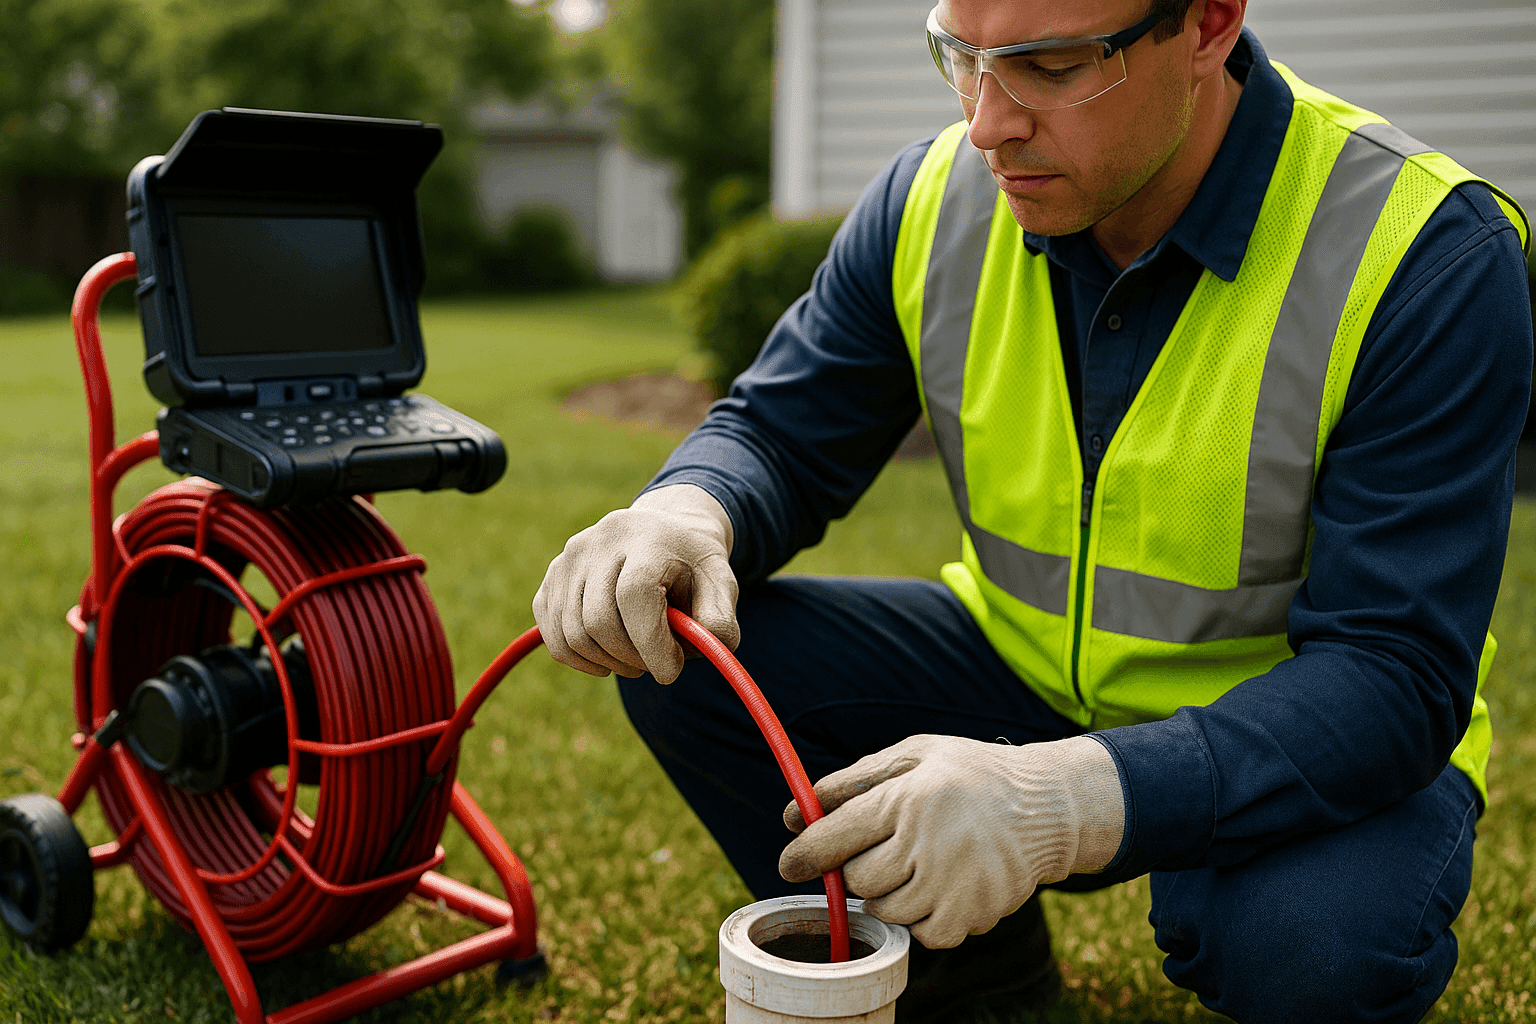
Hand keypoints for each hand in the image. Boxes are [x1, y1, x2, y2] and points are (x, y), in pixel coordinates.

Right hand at [533, 484, 738, 682]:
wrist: (663, 531)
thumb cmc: (693, 566)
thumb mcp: (720, 584)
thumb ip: (718, 620)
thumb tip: (701, 650)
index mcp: (646, 537)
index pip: (633, 596)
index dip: (650, 643)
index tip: (670, 672)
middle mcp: (599, 541)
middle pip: (598, 620)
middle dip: (631, 658)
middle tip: (655, 664)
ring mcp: (570, 558)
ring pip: (573, 634)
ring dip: (608, 662)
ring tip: (637, 658)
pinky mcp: (552, 577)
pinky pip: (553, 635)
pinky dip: (580, 658)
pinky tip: (608, 656)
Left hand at [779, 734, 1123, 948]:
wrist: (1047, 807)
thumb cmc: (969, 775)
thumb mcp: (914, 755)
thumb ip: (852, 780)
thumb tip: (792, 815)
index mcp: (910, 797)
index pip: (837, 836)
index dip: (805, 854)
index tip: (789, 865)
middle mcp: (930, 842)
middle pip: (857, 879)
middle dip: (859, 867)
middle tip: (885, 849)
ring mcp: (954, 884)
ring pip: (886, 910)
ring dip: (889, 893)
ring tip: (917, 864)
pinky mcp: (974, 914)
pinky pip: (922, 934)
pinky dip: (923, 917)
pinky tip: (941, 886)